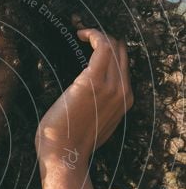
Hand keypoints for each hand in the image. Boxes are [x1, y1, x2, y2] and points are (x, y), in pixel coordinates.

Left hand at [35, 16, 133, 163]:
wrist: (64, 155)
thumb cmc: (69, 143)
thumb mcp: (93, 124)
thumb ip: (99, 109)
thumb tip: (89, 99)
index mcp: (124, 102)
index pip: (123, 66)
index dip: (110, 51)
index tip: (92, 45)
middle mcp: (124, 92)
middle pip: (122, 52)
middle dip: (105, 39)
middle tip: (86, 36)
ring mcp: (112, 86)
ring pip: (114, 46)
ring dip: (98, 35)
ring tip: (82, 33)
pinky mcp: (94, 82)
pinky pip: (103, 46)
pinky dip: (93, 35)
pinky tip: (81, 34)